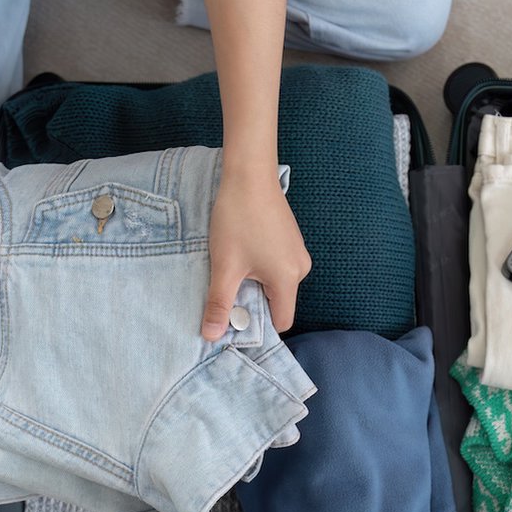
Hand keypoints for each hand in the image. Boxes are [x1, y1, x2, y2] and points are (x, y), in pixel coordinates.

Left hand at [201, 163, 310, 340]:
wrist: (249, 174)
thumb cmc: (238, 220)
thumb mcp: (225, 266)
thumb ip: (219, 304)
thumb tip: (211, 336)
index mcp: (288, 279)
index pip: (281, 321)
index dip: (257, 325)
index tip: (234, 316)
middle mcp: (300, 268)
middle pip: (278, 302)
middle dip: (253, 300)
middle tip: (228, 284)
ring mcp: (298, 252)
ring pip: (275, 283)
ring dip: (254, 281)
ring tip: (234, 262)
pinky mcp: (291, 239)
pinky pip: (277, 265)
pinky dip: (260, 266)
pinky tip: (243, 249)